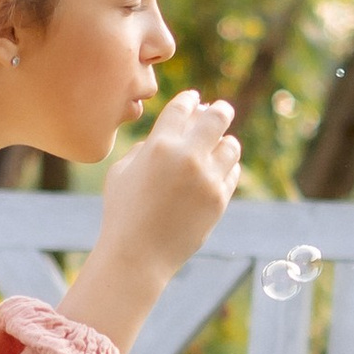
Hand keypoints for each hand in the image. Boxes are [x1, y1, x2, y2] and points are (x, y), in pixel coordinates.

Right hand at [67, 89, 241, 351]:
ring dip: (225, 141)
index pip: (184, 107)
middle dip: (220, 110)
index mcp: (160, 144)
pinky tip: (220, 169)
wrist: (138, 254)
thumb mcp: (121, 171)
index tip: (195, 99)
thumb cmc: (123, 211)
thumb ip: (144, 147)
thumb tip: (168, 134)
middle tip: (221, 110)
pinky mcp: (219, 200)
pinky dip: (227, 168)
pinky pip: (232, 173)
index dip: (191, 99)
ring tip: (221, 143)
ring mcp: (208, 179)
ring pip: (231, 146)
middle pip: (217, 117)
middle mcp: (188, 157)